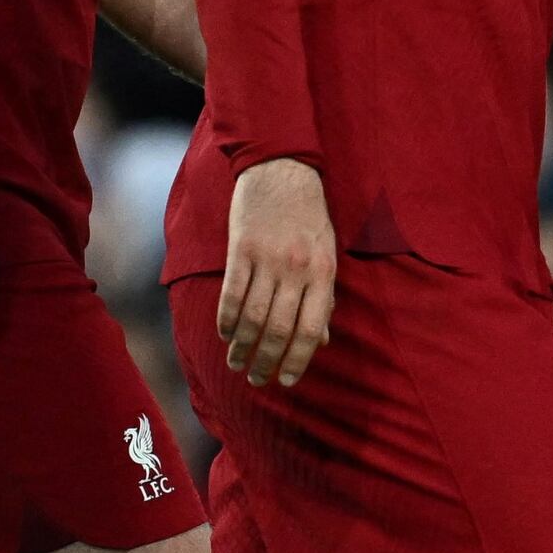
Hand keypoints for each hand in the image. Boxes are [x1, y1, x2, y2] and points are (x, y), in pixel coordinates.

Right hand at [211, 154, 337, 388]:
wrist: (284, 171)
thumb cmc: (310, 218)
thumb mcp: (328, 254)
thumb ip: (324, 297)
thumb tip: (322, 340)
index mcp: (324, 274)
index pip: (312, 329)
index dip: (299, 360)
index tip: (287, 381)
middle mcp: (297, 270)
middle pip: (279, 329)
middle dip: (266, 361)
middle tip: (256, 380)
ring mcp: (267, 259)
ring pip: (252, 315)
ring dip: (242, 345)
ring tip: (235, 364)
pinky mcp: (241, 249)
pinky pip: (231, 292)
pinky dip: (225, 318)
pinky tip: (223, 334)